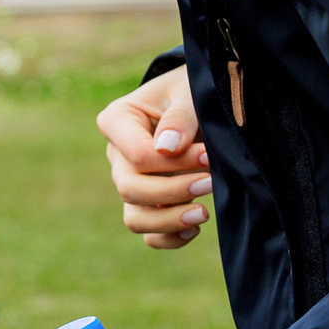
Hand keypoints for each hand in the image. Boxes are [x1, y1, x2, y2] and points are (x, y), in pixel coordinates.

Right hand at [95, 64, 212, 248]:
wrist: (201, 100)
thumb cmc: (192, 90)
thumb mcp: (189, 92)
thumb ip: (180, 117)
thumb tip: (167, 148)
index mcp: (118, 120)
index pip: (137, 154)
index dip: (174, 162)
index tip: (208, 156)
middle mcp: (117, 154)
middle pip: (130, 188)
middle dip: (173, 191)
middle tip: (211, 182)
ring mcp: (130, 181)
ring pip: (135, 217)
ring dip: (169, 221)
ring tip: (203, 213)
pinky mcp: (147, 202)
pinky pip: (148, 234)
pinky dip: (169, 238)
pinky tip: (194, 228)